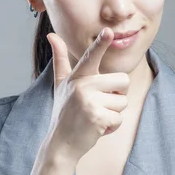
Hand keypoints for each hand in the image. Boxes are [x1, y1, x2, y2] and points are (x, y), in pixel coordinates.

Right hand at [47, 27, 129, 161]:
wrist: (60, 143)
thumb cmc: (64, 112)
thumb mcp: (61, 84)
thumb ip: (60, 59)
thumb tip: (51, 35)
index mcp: (77, 76)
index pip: (91, 56)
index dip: (101, 43)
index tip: (109, 31)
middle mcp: (82, 85)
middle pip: (123, 80)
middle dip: (117, 95)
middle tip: (98, 105)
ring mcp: (89, 101)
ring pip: (123, 101)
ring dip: (113, 113)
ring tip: (95, 117)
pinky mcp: (96, 117)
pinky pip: (119, 118)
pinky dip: (112, 127)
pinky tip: (97, 128)